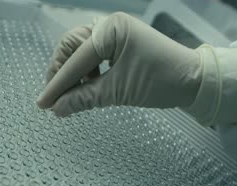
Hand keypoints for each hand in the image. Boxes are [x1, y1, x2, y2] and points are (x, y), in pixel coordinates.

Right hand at [36, 12, 202, 116]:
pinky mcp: (120, 43)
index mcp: (112, 29)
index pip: (76, 58)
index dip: (58, 83)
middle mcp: (110, 25)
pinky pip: (93, 55)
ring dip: (73, 73)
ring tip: (73, 95)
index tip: (44, 103)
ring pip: (80, 51)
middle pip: (71, 46)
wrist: (193, 81)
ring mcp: (115, 32)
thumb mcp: (119, 92)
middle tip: (54, 98)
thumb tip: (58, 109)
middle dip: (61, 73)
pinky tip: (88, 86)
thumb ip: (84, 98)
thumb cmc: (161, 81)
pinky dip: (87, 72)